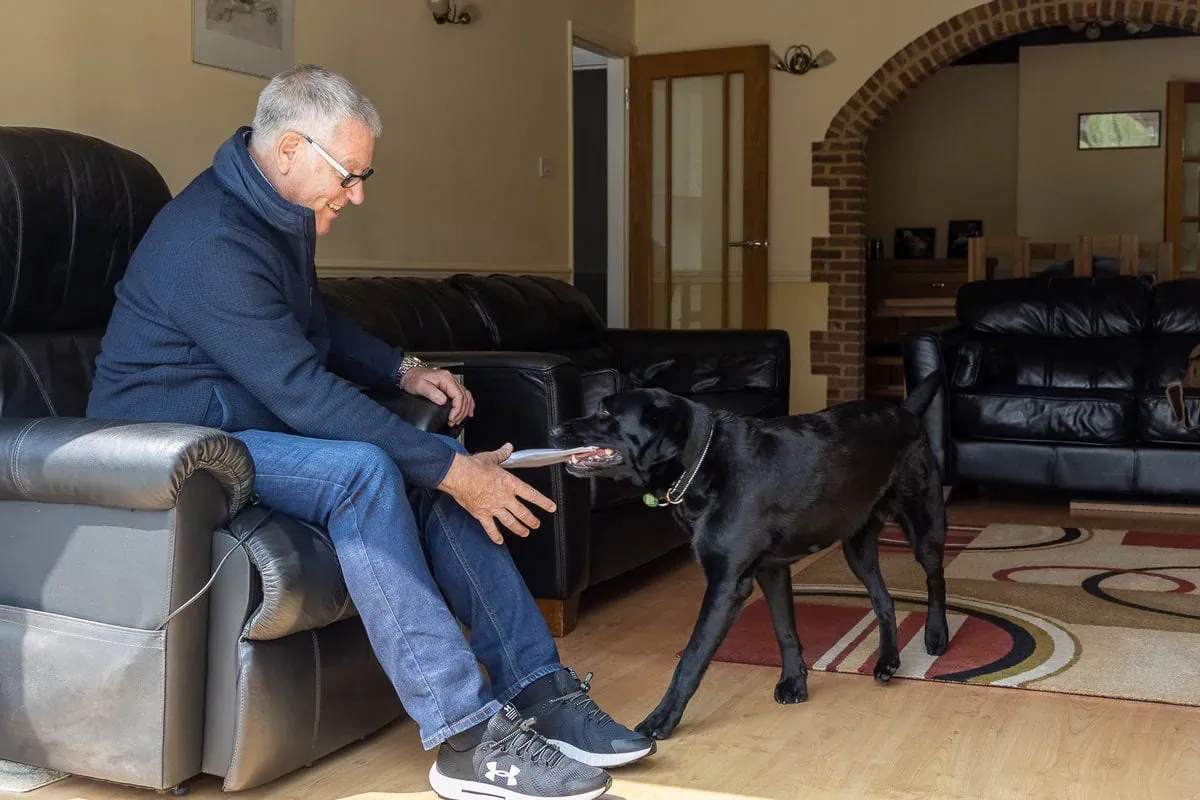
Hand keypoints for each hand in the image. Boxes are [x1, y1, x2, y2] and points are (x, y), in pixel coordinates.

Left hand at [402, 365, 473, 425]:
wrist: (408, 374)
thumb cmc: (413, 379)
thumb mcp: (419, 386)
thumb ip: (431, 393)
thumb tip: (443, 401)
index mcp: (446, 378)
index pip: (459, 395)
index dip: (457, 409)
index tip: (451, 418)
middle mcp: (451, 379)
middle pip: (464, 397)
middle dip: (460, 412)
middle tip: (453, 422)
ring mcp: (451, 383)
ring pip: (466, 397)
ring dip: (465, 410)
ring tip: (458, 420)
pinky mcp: (450, 387)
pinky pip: (464, 395)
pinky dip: (467, 404)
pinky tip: (467, 412)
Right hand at [438, 443, 557, 543]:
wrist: (459, 476)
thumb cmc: (474, 467)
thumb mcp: (491, 458)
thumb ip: (502, 454)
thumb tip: (508, 448)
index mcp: (509, 484)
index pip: (531, 495)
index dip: (543, 502)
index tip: (551, 507)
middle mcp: (504, 498)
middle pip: (523, 512)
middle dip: (531, 520)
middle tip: (536, 524)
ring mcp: (494, 507)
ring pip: (510, 522)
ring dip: (519, 529)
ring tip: (525, 533)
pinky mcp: (481, 514)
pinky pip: (490, 528)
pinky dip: (495, 535)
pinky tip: (499, 541)